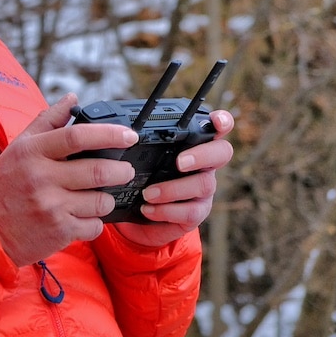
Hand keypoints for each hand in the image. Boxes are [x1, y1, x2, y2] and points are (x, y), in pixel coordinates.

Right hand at [0, 93, 139, 266]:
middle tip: (125, 169)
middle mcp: (41, 177)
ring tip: (96, 197)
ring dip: (106, 199)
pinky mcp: (59, 231)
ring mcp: (51, 206)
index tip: (129, 135)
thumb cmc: (5, 184)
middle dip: (121, 170)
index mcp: (31, 151)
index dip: (109, 134)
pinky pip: (94, 226)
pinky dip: (94, 222)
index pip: (76, 136)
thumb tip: (72, 98)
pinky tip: (80, 217)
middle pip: (98, 170)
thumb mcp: (19, 147)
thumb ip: (47, 122)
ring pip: (101, 201)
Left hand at [113, 108, 234, 246]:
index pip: (216, 127)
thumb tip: (114, 128)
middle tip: (179, 162)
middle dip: (202, 156)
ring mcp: (203, 188)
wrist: (136, 214)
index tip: (215, 122)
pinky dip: (167, 210)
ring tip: (148, 193)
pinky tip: (148, 209)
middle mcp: (203, 164)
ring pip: (203, 184)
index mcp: (190, 143)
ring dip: (173, 188)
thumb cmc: (139, 176)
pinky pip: (191, 212)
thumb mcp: (137, 156)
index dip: (221, 122)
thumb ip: (135, 141)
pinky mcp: (197, 212)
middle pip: (222, 153)